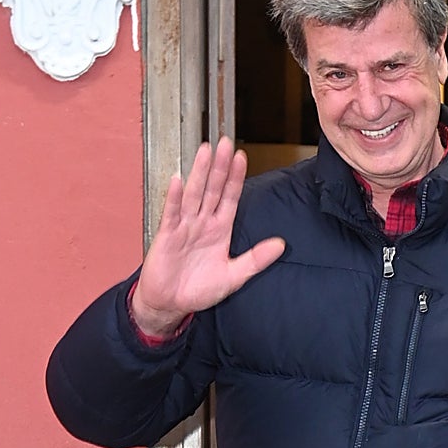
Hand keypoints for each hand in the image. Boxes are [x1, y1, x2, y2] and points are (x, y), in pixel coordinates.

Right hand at [131, 138, 285, 336]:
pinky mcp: (167, 236)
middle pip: (212, 189)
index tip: (242, 157)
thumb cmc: (199, 289)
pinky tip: (178, 180)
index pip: (230, 197)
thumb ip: (256, 260)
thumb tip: (281, 245)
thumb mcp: (234, 276)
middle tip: (225, 142)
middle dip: (219, 166)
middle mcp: (202, 223)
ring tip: (205, 151)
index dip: (235, 178)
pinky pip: (171, 214)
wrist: (171, 304)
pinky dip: (174, 198)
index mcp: (219, 229)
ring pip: (194, 194)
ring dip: (200, 173)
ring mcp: (183, 227)